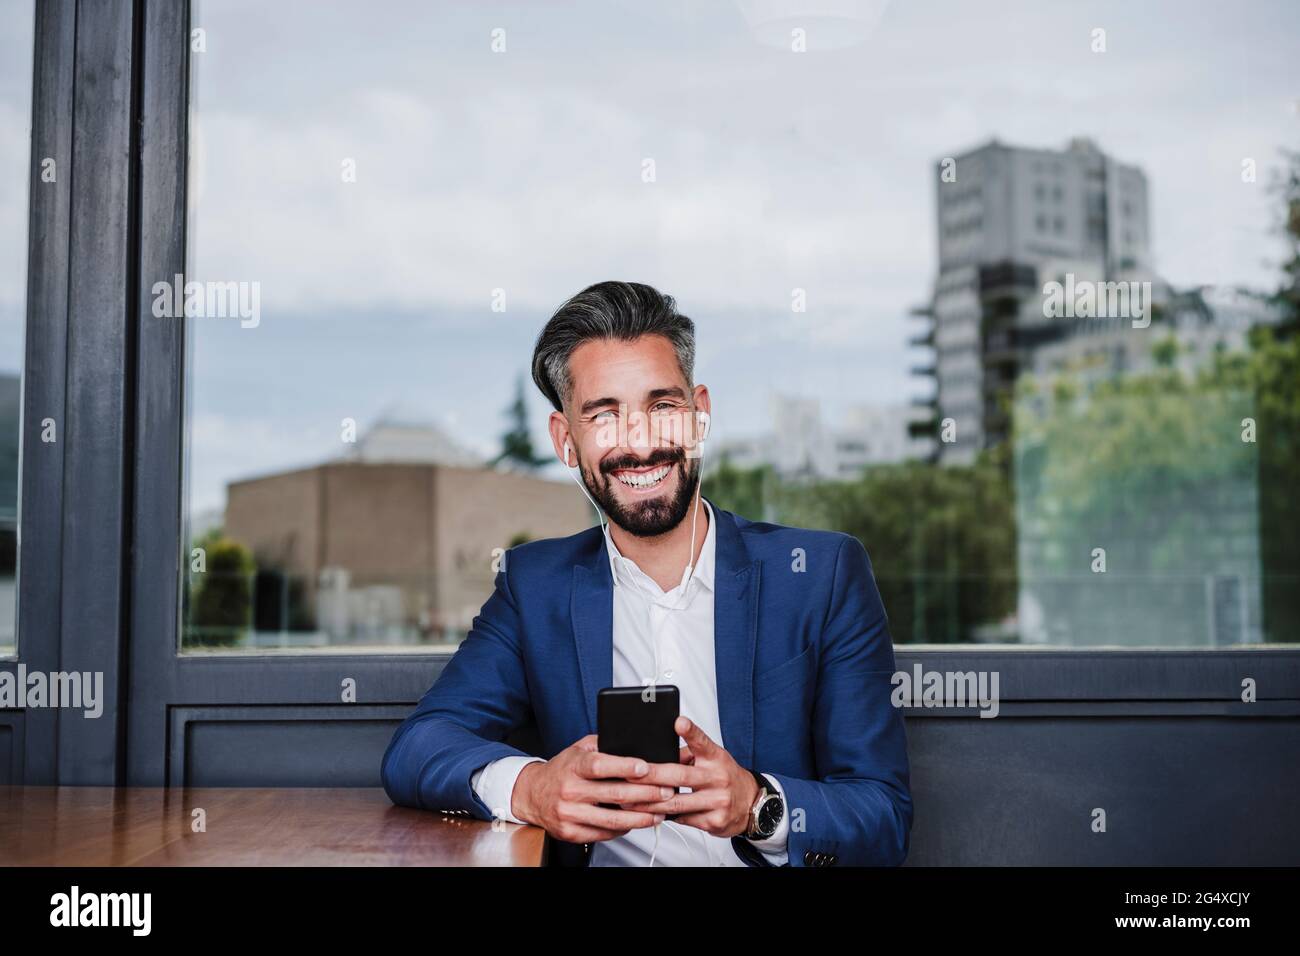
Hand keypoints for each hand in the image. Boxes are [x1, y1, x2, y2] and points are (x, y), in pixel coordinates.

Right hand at [510, 734, 671, 843]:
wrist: (531, 795)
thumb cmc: (562, 769)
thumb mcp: (578, 750)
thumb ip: (603, 745)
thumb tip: (635, 742)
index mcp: (573, 766)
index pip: (599, 765)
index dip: (623, 766)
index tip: (645, 767)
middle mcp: (570, 790)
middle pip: (613, 793)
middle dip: (645, 793)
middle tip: (667, 791)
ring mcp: (570, 814)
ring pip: (612, 818)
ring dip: (640, 817)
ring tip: (660, 813)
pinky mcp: (571, 833)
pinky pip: (604, 832)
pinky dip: (624, 828)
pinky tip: (638, 822)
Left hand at [619, 717, 760, 837]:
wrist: (751, 804)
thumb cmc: (724, 776)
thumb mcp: (711, 759)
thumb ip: (686, 756)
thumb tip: (654, 757)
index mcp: (716, 757)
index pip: (702, 741)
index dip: (690, 731)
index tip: (678, 721)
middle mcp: (718, 777)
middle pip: (680, 775)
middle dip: (651, 775)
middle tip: (630, 773)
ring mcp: (718, 801)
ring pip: (677, 803)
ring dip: (650, 802)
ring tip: (628, 801)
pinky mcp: (714, 821)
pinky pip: (682, 819)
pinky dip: (663, 817)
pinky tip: (648, 815)